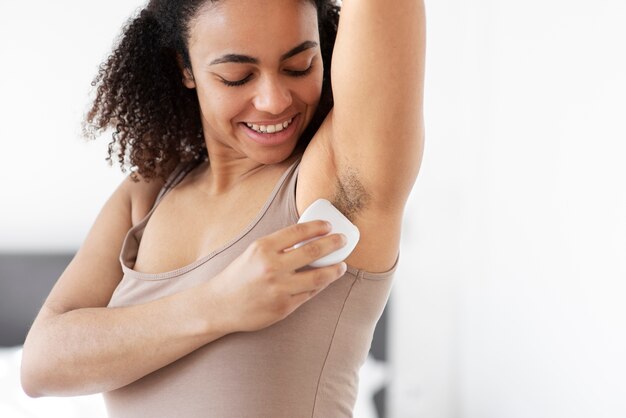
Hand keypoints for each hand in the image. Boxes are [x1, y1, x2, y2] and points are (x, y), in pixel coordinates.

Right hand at [212, 220, 347, 332]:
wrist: (221, 305)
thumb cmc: (239, 276)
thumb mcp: (254, 252)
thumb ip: (279, 246)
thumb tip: (310, 238)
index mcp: (263, 248)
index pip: (298, 231)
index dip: (317, 227)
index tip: (329, 226)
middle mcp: (272, 267)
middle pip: (313, 251)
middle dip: (333, 244)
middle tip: (343, 241)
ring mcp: (279, 288)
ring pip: (318, 277)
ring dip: (335, 269)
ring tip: (342, 265)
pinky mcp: (284, 307)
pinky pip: (309, 294)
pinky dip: (320, 286)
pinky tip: (325, 281)